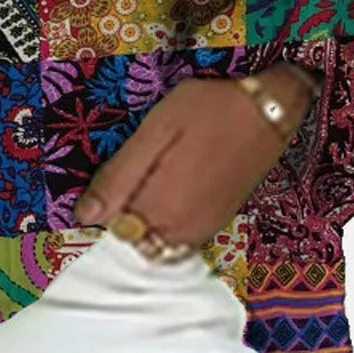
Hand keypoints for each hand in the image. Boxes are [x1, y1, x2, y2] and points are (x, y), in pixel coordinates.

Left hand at [71, 65, 318, 248]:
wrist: (269, 113)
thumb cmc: (208, 111)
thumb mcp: (156, 131)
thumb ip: (119, 177)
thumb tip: (84, 217)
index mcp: (158, 208)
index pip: (109, 229)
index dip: (99, 206)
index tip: (103, 182)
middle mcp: (179, 231)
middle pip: (131, 238)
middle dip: (119, 214)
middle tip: (127, 173)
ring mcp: (200, 231)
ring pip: (153, 241)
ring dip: (142, 219)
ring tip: (147, 178)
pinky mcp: (215, 225)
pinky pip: (176, 238)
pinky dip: (163, 222)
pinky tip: (166, 190)